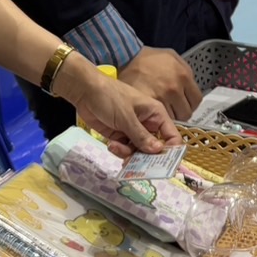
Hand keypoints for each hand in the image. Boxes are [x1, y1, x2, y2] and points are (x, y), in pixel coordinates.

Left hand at [56, 59, 182, 156]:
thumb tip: (159, 151)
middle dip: (146, 157)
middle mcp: (147, 124)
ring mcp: (133, 131)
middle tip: (137, 165)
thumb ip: (141, 136)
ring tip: (117, 148)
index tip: (163, 164)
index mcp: (156, 114)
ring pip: (139, 151)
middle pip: (155, 148)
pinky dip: (119, 150)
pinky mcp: (120, 135)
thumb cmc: (110, 97)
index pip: (171, 135)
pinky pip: (125, 150)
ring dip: (129, 154)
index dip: (171, 150)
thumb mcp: (127, 117)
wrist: (85, 91)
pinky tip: (111, 144)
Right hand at [119, 46, 201, 119]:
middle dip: (181, 112)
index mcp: (183, 76)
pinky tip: (153, 111)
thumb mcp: (173, 57)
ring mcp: (161, 98)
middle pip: (186, 113)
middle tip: (174, 108)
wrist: (127, 57)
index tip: (186, 103)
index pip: (196, 100)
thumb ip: (186, 71)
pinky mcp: (147, 104)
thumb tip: (190, 86)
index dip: (191, 103)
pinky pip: (157, 119)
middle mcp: (174, 89)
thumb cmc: (148, 58)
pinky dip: (156, 118)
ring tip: (162, 109)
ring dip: (168, 116)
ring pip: (172, 119)